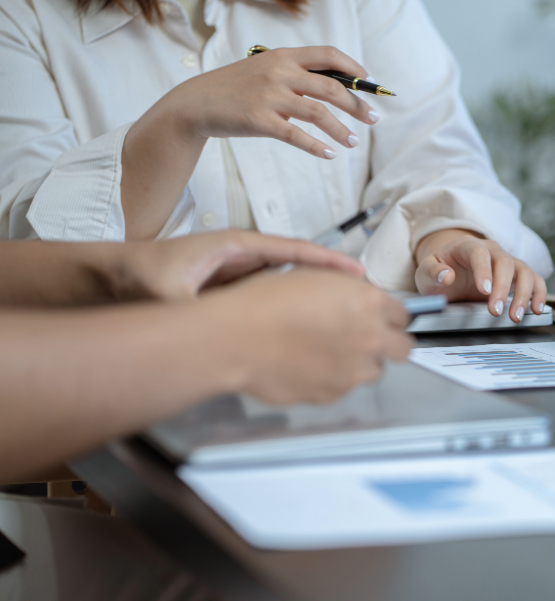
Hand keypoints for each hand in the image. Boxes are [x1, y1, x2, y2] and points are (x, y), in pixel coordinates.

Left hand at [108, 231, 365, 301]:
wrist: (116, 276)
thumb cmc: (141, 273)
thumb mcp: (169, 293)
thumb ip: (196, 307)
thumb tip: (218, 325)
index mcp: (237, 245)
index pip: (294, 249)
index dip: (328, 261)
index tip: (356, 272)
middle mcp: (243, 255)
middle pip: (300, 263)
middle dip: (332, 277)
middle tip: (363, 294)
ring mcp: (240, 271)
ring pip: (289, 279)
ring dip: (315, 291)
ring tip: (345, 308)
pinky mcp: (234, 287)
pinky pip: (273, 293)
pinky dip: (294, 303)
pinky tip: (308, 321)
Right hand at [167, 46, 378, 156]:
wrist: (197, 103)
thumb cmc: (236, 89)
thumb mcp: (265, 70)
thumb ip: (295, 75)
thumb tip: (335, 91)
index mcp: (283, 56)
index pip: (327, 55)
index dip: (353, 68)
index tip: (369, 82)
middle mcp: (279, 72)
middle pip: (331, 87)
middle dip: (357, 104)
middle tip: (373, 119)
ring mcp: (269, 96)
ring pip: (318, 113)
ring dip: (341, 130)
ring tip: (353, 143)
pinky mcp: (259, 120)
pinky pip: (297, 136)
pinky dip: (317, 147)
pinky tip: (330, 154)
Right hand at [209, 269, 413, 404]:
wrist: (235, 337)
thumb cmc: (265, 302)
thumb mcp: (313, 274)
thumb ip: (348, 287)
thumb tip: (362, 295)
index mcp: (368, 302)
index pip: (404, 314)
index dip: (389, 316)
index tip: (382, 318)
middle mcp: (368, 338)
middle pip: (403, 348)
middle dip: (389, 343)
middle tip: (369, 339)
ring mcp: (353, 370)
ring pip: (375, 371)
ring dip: (361, 363)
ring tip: (331, 352)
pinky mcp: (334, 394)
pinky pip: (345, 388)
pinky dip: (334, 379)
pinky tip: (311, 365)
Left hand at [414, 230, 546, 322]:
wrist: (450, 270)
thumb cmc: (438, 271)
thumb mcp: (425, 272)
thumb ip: (432, 272)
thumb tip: (447, 276)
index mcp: (468, 246)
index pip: (479, 253)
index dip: (483, 270)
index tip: (484, 291)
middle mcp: (492, 251)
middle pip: (505, 262)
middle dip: (502, 288)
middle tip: (496, 311)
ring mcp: (507, 262)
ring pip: (524, 271)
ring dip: (523, 294)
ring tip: (515, 316)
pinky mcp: (517, 275)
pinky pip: (535, 280)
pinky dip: (538, 294)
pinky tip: (536, 310)